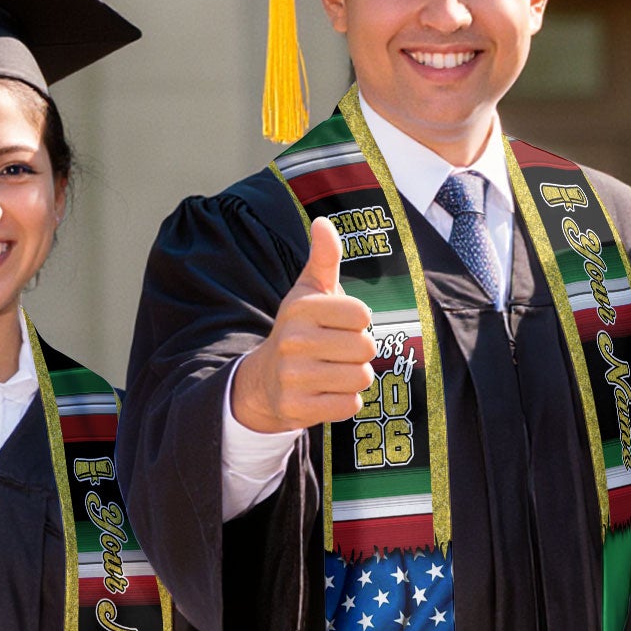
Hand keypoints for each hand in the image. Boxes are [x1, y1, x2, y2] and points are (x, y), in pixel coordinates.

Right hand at [229, 216, 377, 433]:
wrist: (264, 380)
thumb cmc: (299, 330)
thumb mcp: (309, 292)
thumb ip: (324, 258)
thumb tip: (323, 222)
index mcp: (301, 308)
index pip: (362, 314)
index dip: (358, 322)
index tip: (339, 324)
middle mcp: (294, 340)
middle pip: (366, 347)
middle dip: (359, 352)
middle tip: (337, 352)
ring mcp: (294, 377)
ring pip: (361, 378)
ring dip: (354, 377)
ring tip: (332, 371)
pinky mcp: (297, 408)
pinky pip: (349, 406)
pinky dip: (345, 402)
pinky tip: (326, 392)